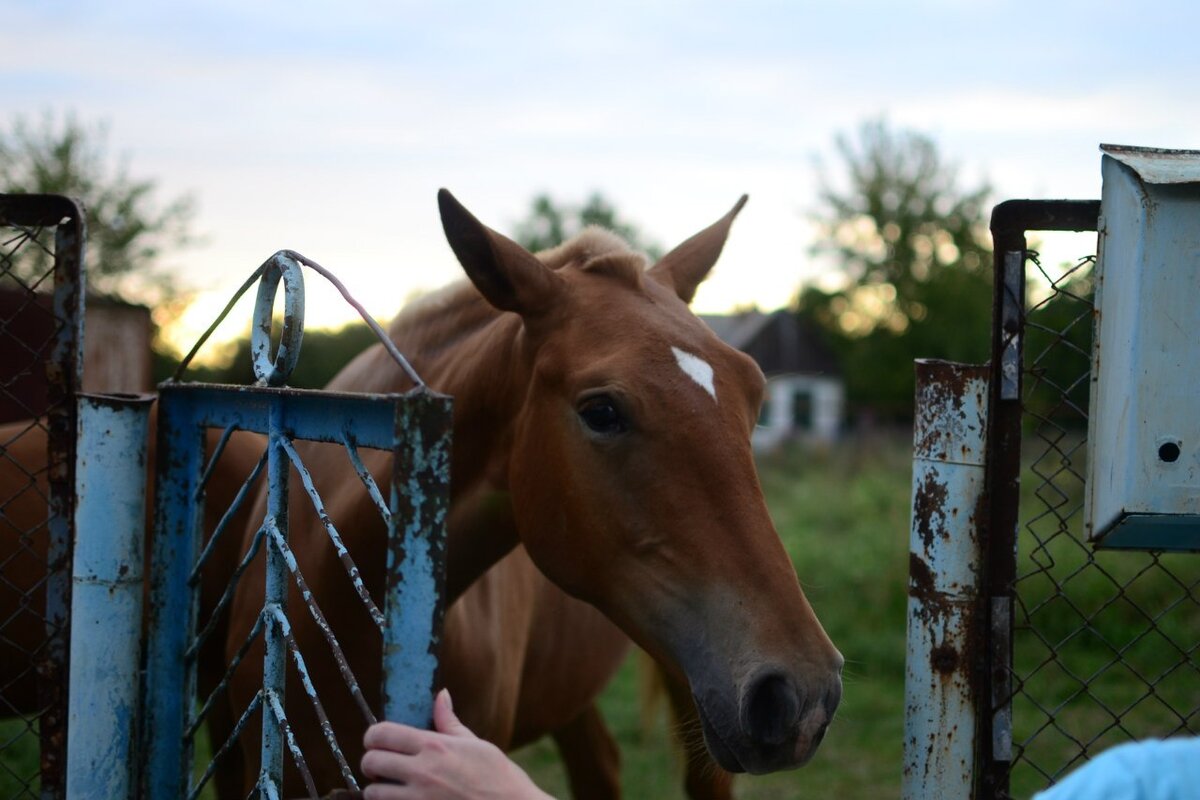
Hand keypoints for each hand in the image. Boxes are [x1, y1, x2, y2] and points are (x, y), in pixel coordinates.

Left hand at [361, 689, 554, 799]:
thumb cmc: (499, 778)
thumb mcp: (476, 745)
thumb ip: (449, 722)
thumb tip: (441, 695)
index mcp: (435, 746)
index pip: (382, 733)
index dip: (373, 736)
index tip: (377, 740)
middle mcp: (423, 772)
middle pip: (370, 761)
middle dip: (371, 762)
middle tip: (383, 766)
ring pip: (372, 793)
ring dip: (377, 789)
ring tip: (390, 787)